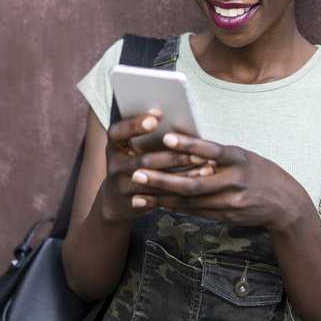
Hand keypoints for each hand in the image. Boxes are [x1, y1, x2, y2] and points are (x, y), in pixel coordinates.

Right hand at [98, 112, 214, 222]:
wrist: (115, 199)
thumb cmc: (132, 162)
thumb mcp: (130, 146)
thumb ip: (146, 133)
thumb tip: (177, 117)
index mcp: (114, 144)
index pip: (119, 131)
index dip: (136, 124)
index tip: (157, 117)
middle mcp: (114, 164)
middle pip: (144, 160)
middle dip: (174, 157)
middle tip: (198, 153)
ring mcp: (121, 185)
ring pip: (155, 181)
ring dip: (183, 174)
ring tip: (206, 167)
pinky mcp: (132, 203)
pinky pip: (159, 198)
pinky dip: (180, 190)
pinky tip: (198, 184)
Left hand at [130, 133, 311, 232]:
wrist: (286, 204)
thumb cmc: (261, 172)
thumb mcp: (245, 156)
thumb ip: (219, 154)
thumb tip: (187, 144)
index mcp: (240, 158)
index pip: (212, 150)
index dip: (189, 144)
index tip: (166, 138)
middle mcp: (236, 180)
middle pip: (194, 182)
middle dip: (163, 180)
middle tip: (138, 174)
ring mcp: (231, 201)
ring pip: (191, 201)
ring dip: (163, 197)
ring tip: (139, 193)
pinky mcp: (227, 215)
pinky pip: (197, 211)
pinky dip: (176, 206)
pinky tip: (158, 203)